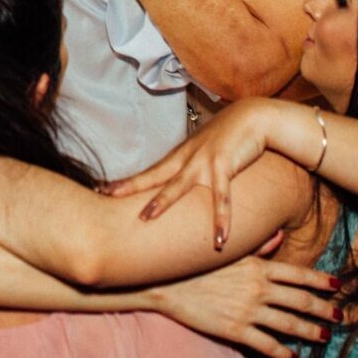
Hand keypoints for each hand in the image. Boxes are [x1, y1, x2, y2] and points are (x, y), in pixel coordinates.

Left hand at [117, 98, 305, 249]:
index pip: (150, 172)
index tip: (103, 189)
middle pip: (154, 175)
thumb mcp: (205, 151)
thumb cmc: (230, 137)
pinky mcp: (225, 165)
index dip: (127, 182)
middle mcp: (187, 158)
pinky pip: (222, 197)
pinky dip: (221, 219)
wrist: (253, 117)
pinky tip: (219, 240)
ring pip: (178, 185)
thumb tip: (183, 183)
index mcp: (181, 156)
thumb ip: (193, 166)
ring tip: (144, 219)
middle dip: (129, 187)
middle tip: (106, 196)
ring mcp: (204, 161)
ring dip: (161, 202)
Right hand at [143, 230, 338, 357]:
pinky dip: (282, 352)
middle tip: (340, 316)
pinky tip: (291, 356)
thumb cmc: (196, 264)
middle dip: (324, 310)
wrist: (165, 282)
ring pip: (290, 325)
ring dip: (311, 332)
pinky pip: (266, 344)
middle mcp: (259, 289)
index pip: (299, 275)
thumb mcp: (229, 251)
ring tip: (324, 337)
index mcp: (258, 267)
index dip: (321, 281)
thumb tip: (279, 236)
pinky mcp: (235, 331)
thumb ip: (257, 246)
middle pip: (301, 301)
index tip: (338, 286)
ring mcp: (248, 311)